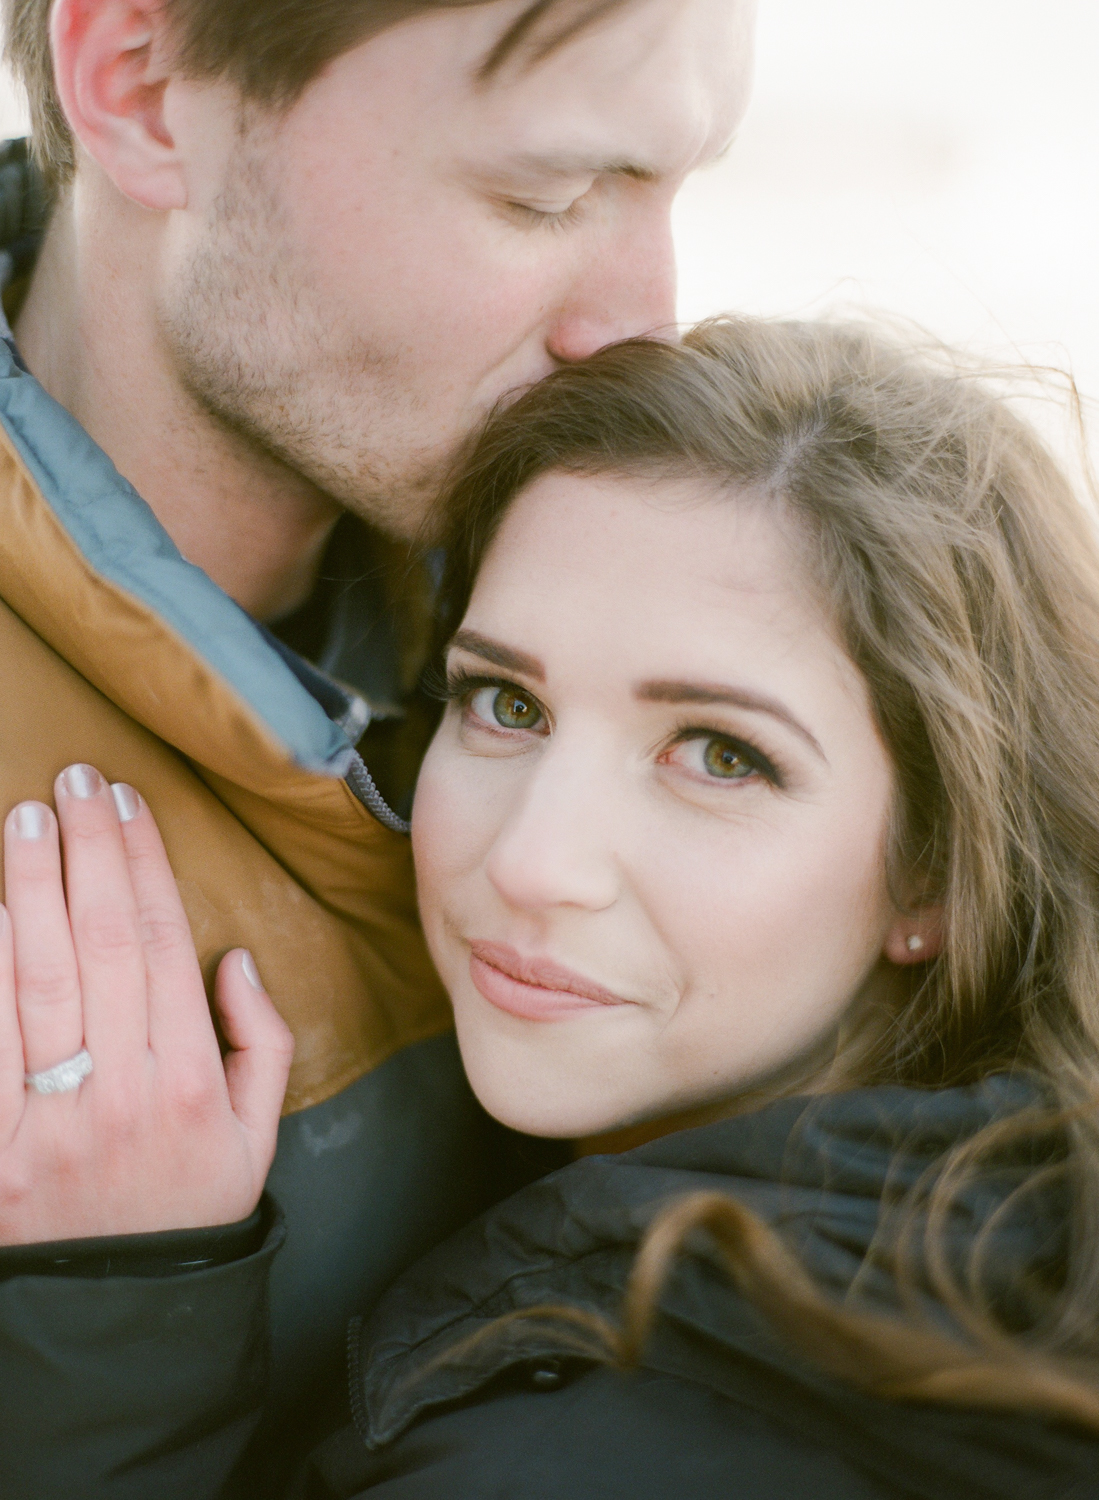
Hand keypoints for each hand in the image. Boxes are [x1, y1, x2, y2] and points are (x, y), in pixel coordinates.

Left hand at [0, 763, 294, 1243]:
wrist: (116, 1314)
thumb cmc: (187, 1210)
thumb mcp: (258, 1138)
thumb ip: (263, 1044)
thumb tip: (235, 959)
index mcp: (191, 1081)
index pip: (163, 942)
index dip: (144, 865)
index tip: (130, 805)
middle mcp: (121, 1089)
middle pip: (101, 941)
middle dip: (87, 850)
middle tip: (75, 781)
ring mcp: (47, 1118)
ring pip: (37, 976)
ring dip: (29, 885)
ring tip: (26, 816)